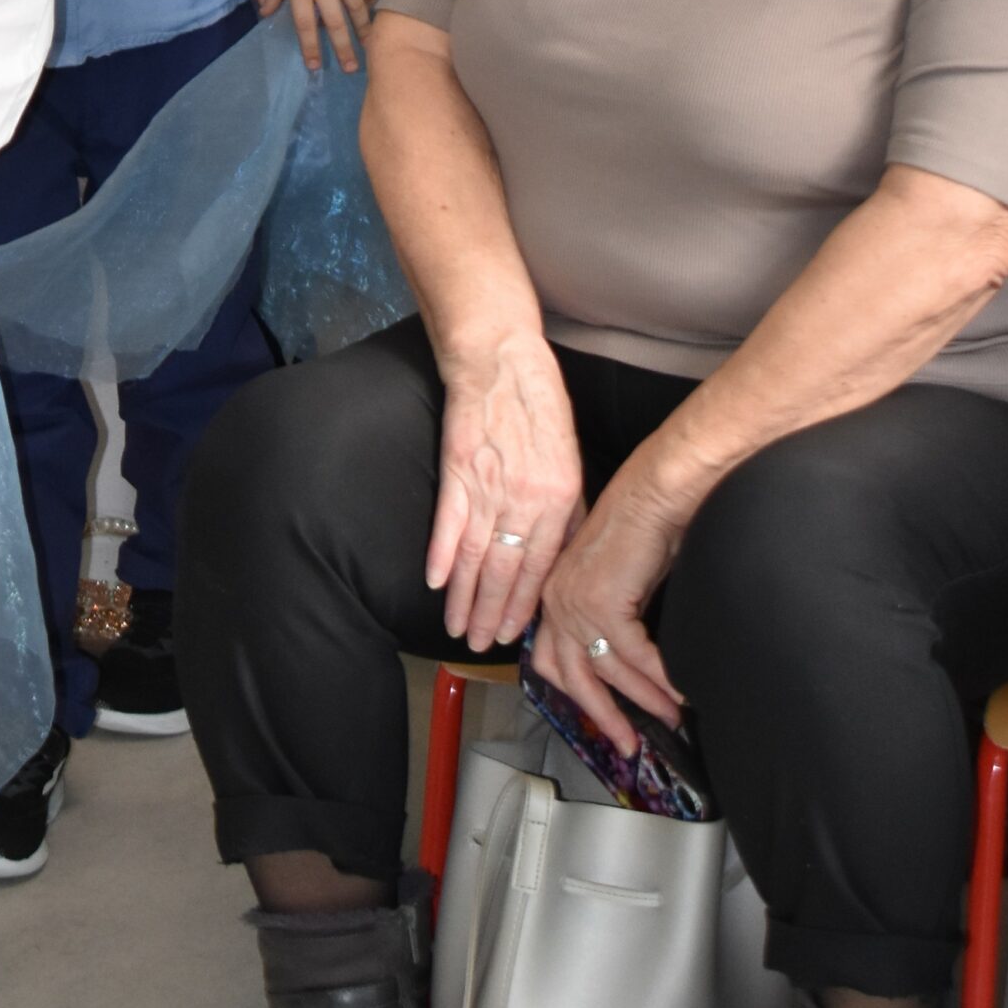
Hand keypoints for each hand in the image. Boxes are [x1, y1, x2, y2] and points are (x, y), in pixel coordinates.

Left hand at [274, 0, 374, 72]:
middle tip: (351, 69)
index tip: (315, 67)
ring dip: (363, 29)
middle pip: (335, 23)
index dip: (310, 47)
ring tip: (370, 46)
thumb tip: (264, 13)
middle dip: (344, 49)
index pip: (305, 25)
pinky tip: (373, 10)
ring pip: (356, 7)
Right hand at [427, 322, 583, 646]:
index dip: (526, 606)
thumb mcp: (572, 459)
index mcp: (557, 498)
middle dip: (493, 614)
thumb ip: (567, 511)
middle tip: (481, 647)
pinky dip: (440, 554)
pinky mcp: (456, 468)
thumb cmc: (541, 405)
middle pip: (505, 570)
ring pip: (475, 555)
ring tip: (457, 629)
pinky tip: (434, 583)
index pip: (540, 567)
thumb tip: (562, 557)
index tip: (516, 636)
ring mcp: (487, 485)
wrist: (502, 359)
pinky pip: (447, 522)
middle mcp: (524, 498)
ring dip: (465, 597)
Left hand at [530, 475, 685, 749]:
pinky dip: (660, 678)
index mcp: (554, 595)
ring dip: (644, 699)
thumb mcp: (617, 581)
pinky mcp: (603, 604)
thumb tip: (631, 658)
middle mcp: (556, 602)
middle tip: (628, 743)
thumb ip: (612, 617)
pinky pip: (635, 656)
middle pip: (572, 677)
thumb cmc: (642, 527)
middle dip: (603, 715)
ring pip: (607, 672)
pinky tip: (679, 692)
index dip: (579, 693)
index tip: (603, 718)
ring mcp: (576, 603)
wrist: (653, 493)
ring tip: (671, 718)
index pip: (552, 659)